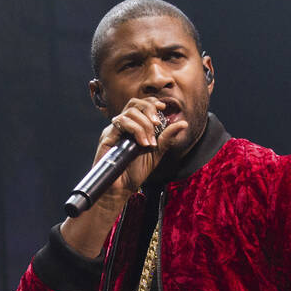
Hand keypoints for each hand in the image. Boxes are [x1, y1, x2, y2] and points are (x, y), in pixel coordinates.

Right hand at [59, 97, 187, 258]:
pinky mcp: (107, 136)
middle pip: (134, 103)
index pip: (141, 105)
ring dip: (144, 125)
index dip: (152, 102)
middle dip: (149, 109)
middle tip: (157, 124)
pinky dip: (136, 130)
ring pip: (129, 112)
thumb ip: (167, 138)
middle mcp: (122, 125)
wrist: (121, 189)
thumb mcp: (156, 154)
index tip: (164, 108)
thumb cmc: (135, 172)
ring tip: (150, 143)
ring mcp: (114, 130)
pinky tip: (143, 144)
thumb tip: (183, 123)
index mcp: (133, 126)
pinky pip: (121, 123)